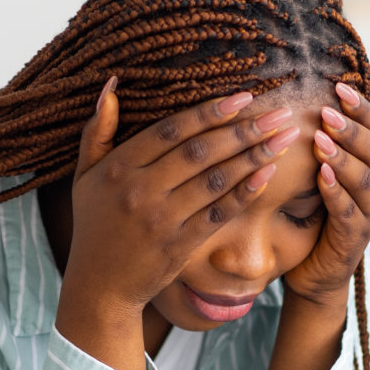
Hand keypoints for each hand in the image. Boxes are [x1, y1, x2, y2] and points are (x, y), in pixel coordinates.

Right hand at [59, 76, 299, 314]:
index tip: (243, 97)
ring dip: (254, 156)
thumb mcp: (85, 175)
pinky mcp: (181, 245)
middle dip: (244, 130)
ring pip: (216, 180)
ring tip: (284, 138)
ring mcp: (162, 220)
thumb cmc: (95, 223)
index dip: (209, 112)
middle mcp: (140, 191)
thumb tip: (112, 83)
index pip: (171, 131)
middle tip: (279, 114)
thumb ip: (98, 130)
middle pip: (200, 152)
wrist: (100, 286)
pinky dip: (245, 192)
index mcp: (118, 168)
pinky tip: (269, 173)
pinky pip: (219, 212)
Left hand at [284, 82, 369, 306]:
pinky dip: (336, 192)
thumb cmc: (312, 216)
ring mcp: (368, 213)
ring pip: (365, 180)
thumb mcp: (316, 173)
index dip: (360, 108)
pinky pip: (349, 212)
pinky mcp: (353, 238)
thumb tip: (298, 97)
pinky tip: (322, 176)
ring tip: (321, 139)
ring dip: (343, 157)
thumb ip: (318, 143)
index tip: (339, 86)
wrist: (313, 272)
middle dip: (351, 129)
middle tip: (328, 112)